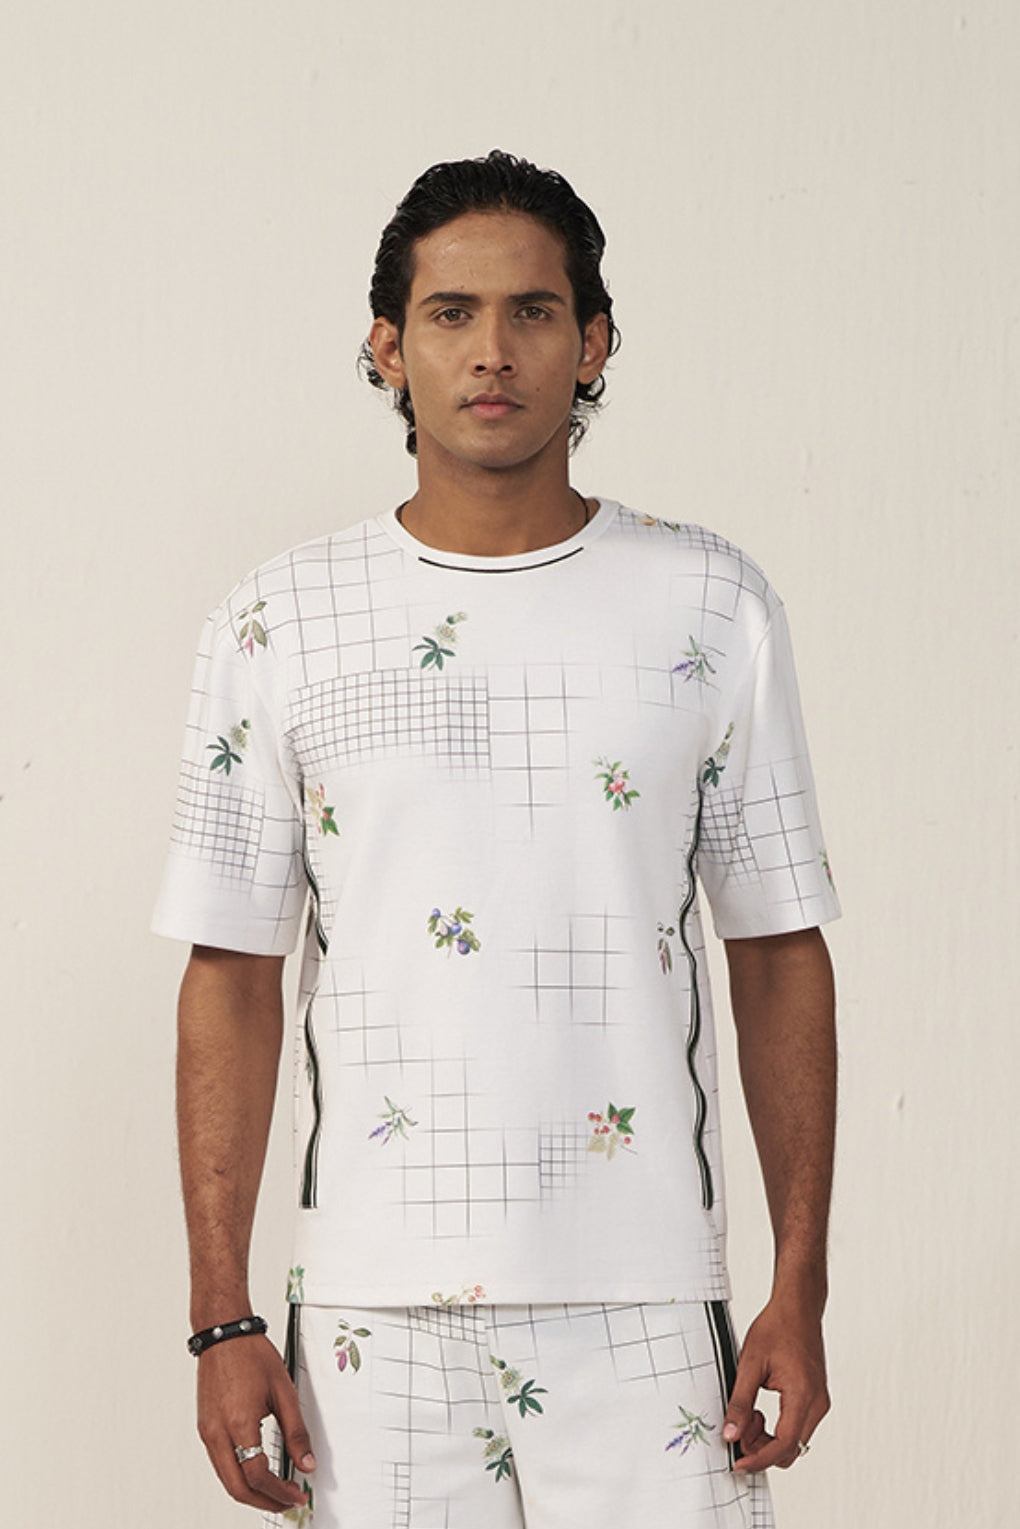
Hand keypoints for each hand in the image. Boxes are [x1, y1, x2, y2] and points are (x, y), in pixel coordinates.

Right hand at [196, 1335, 315, 1511]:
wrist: (224, 1335)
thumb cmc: (251, 1355)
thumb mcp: (284, 1391)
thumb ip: (296, 1432)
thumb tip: (306, 1462)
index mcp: (239, 1422)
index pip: (258, 1475)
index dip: (279, 1491)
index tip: (296, 1494)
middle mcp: (218, 1432)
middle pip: (237, 1488)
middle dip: (264, 1501)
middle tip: (286, 1502)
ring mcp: (208, 1432)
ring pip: (226, 1480)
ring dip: (250, 1492)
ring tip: (274, 1491)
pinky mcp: (204, 1429)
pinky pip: (220, 1464)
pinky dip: (237, 1476)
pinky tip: (255, 1473)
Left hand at [723, 1298, 829, 1473]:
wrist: (798, 1308)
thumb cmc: (776, 1328)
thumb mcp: (749, 1363)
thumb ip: (739, 1402)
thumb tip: (730, 1434)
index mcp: (803, 1396)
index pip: (782, 1446)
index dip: (758, 1459)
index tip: (738, 1464)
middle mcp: (817, 1404)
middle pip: (789, 1451)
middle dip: (760, 1448)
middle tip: (739, 1425)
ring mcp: (819, 1403)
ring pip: (793, 1443)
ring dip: (768, 1439)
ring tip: (749, 1412)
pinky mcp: (815, 1400)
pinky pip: (796, 1428)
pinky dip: (776, 1429)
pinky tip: (759, 1411)